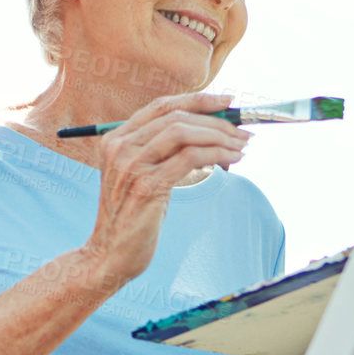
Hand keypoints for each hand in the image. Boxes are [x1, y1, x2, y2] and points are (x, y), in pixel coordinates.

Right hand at [80, 93, 249, 288]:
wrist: (110, 254)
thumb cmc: (134, 217)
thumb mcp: (141, 176)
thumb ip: (161, 152)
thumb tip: (209, 131)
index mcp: (116, 139)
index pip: (162, 106)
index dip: (198, 100)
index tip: (228, 102)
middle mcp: (120, 147)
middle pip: (176, 117)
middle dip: (216, 121)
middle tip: (243, 132)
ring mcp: (131, 165)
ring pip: (184, 133)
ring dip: (219, 137)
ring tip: (241, 147)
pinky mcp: (147, 185)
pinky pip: (190, 158)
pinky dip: (217, 155)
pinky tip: (231, 161)